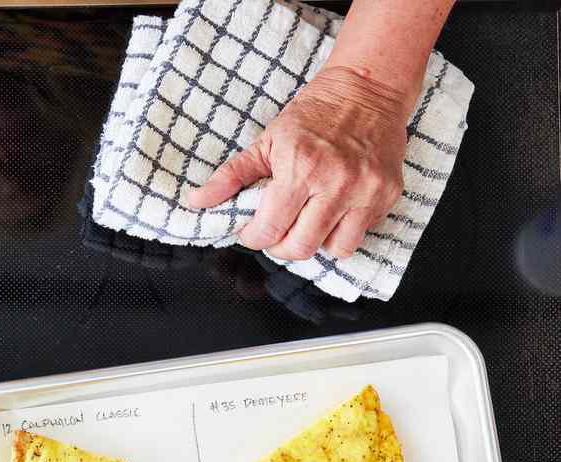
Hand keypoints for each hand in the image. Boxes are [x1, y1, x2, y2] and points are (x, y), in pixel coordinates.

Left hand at [185, 65, 408, 260]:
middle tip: (277, 230)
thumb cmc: (315, 114)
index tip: (252, 230)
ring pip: (336, 250)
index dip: (254, 237)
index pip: (269, 230)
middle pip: (301, 248)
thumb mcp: (266, 141)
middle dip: (281, 246)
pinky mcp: (388, 193)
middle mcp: (336, 183)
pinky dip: (344, 230)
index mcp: (301, 169)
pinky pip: (362, 233)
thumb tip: (197, 201)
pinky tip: (334, 211)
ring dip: (317, 242)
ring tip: (307, 222)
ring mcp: (366, 190)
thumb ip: (231, 176)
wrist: (368, 88)